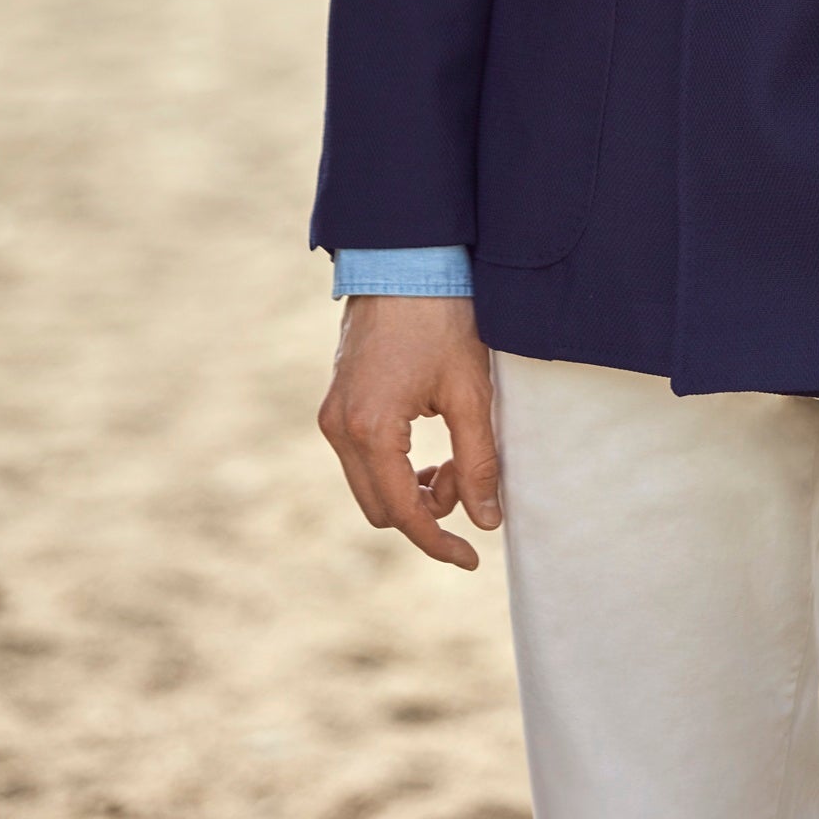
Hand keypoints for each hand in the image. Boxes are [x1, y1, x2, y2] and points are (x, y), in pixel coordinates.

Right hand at [318, 295, 500, 569]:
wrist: (405, 259)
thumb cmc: (443, 318)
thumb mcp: (470, 390)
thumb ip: (478, 460)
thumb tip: (487, 520)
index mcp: (371, 431)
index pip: (404, 514)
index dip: (439, 543)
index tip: (473, 558)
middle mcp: (339, 429)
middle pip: (381, 509)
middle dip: (428, 510)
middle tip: (470, 477)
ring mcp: (332, 416)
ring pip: (370, 486)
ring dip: (413, 489)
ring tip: (456, 457)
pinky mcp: (336, 404)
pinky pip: (362, 460)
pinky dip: (396, 467)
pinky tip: (432, 443)